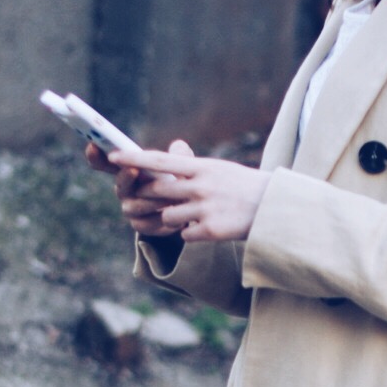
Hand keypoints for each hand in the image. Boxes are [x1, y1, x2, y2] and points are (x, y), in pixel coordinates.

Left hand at [87, 137, 266, 243]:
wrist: (274, 208)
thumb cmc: (244, 187)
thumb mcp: (219, 169)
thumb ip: (191, 165)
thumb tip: (172, 152)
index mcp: (201, 167)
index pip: (160, 161)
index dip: (133, 159)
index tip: (112, 156)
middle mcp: (201, 186)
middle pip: (157, 191)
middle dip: (146, 197)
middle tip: (141, 199)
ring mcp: (205, 209)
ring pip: (168, 216)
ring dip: (171, 218)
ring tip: (188, 215)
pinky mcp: (211, 230)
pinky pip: (185, 235)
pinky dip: (189, 233)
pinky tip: (205, 228)